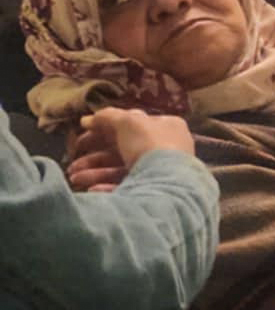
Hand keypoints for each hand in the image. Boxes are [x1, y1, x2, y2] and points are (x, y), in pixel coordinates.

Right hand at [69, 108, 194, 191]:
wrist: (167, 184)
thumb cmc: (150, 144)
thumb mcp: (128, 122)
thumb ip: (107, 117)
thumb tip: (87, 119)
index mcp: (166, 127)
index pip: (130, 126)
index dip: (103, 131)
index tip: (80, 140)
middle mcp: (165, 148)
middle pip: (122, 151)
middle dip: (94, 158)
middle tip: (71, 166)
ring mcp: (159, 172)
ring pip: (121, 171)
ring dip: (94, 174)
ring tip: (74, 179)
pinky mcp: (153, 192)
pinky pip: (127, 188)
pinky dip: (107, 188)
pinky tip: (91, 190)